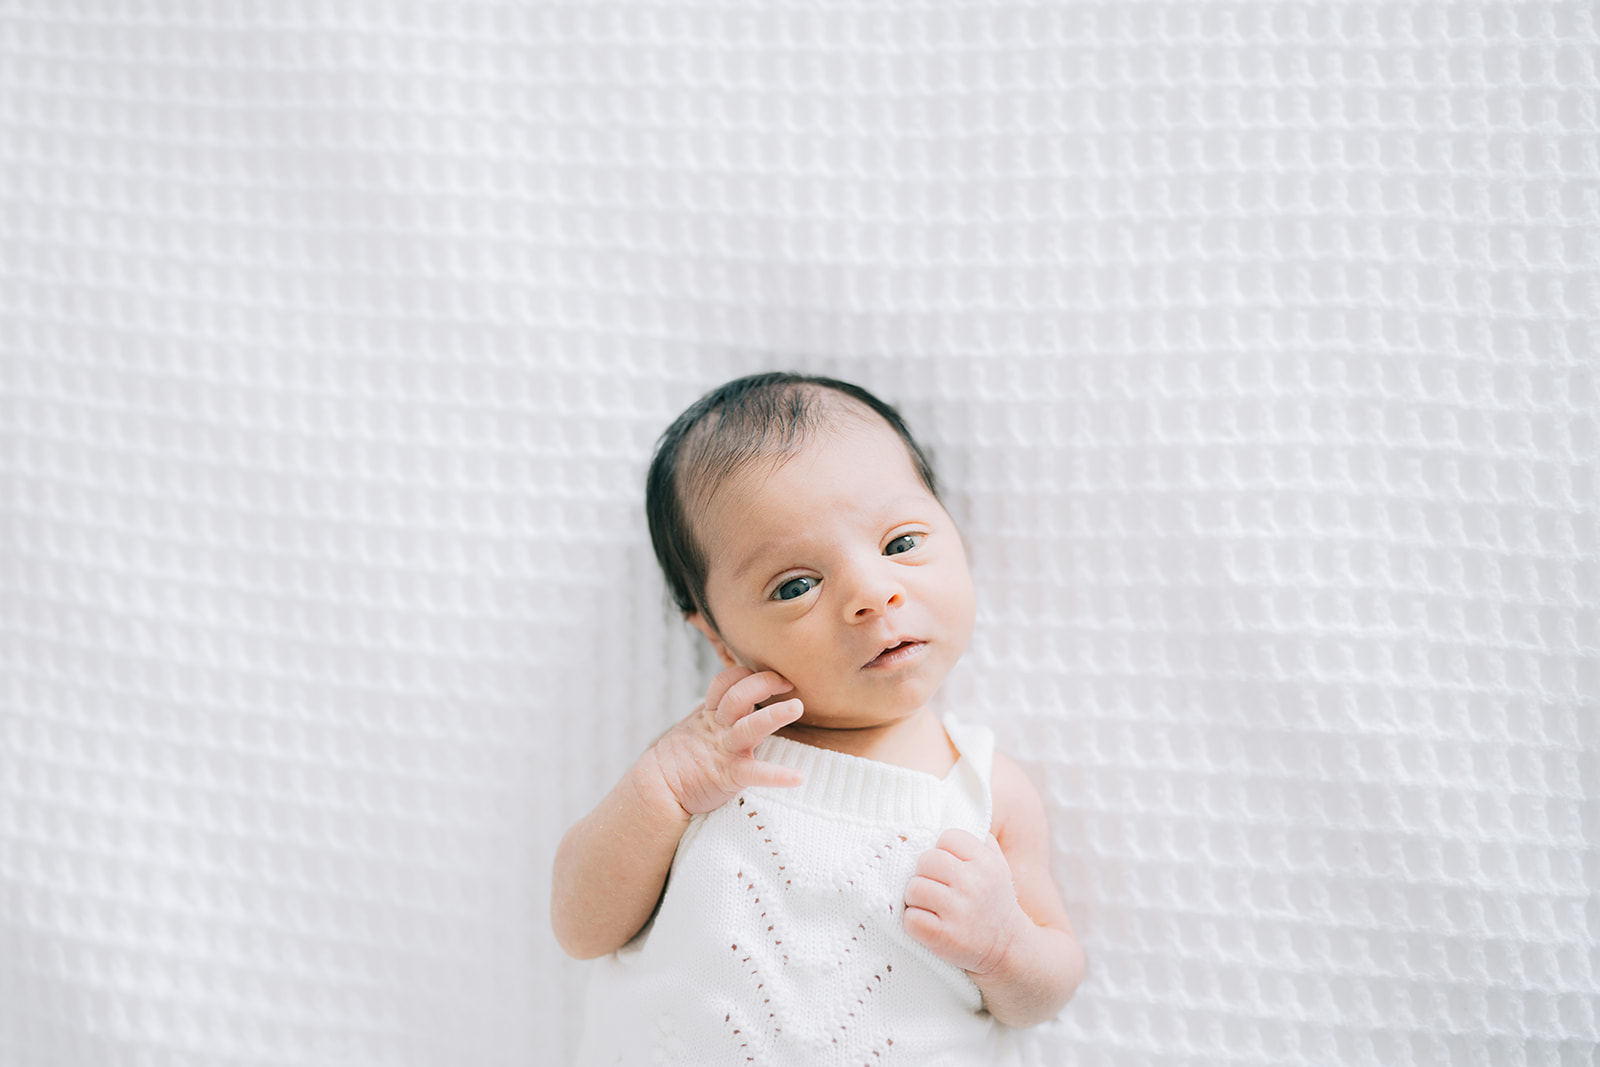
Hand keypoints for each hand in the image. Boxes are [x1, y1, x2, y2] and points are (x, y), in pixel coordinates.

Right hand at [644, 666, 804, 816]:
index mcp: (710, 714)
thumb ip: (718, 710)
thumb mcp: (697, 725)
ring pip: (750, 726)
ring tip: (797, 707)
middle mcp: (718, 728)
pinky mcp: (729, 775)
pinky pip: (755, 773)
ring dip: (774, 715)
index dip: (745, 672)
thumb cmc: (683, 757)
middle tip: (788, 682)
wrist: (659, 788)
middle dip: (764, 683)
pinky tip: (798, 777)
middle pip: (738, 696)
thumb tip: (741, 694)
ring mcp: (724, 750)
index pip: (725, 681)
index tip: (770, 671)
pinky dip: (778, 776)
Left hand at [902, 828, 1029, 975]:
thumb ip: (976, 840)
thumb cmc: (993, 900)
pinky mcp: (945, 937)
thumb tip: (949, 808)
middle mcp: (974, 883)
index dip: (943, 852)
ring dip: (917, 900)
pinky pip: (910, 919)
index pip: (947, 837)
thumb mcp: (995, 865)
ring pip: (914, 888)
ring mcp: (959, 911)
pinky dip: (914, 923)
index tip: (949, 869)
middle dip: (925, 875)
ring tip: (932, 908)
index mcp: (986, 862)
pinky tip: (929, 925)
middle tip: (936, 889)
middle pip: (926, 860)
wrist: (1008, 948)